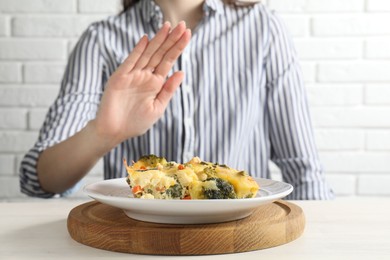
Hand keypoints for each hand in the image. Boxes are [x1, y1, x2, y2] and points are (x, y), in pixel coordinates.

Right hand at [93, 21, 190, 146]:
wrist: (115, 132)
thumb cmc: (136, 123)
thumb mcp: (158, 107)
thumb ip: (168, 90)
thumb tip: (181, 72)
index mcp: (156, 83)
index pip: (169, 61)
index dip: (178, 47)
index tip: (188, 34)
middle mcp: (145, 76)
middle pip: (160, 54)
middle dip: (171, 40)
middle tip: (183, 25)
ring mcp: (133, 75)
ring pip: (148, 54)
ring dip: (158, 40)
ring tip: (168, 26)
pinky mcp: (120, 77)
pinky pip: (131, 61)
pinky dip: (138, 50)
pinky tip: (147, 39)